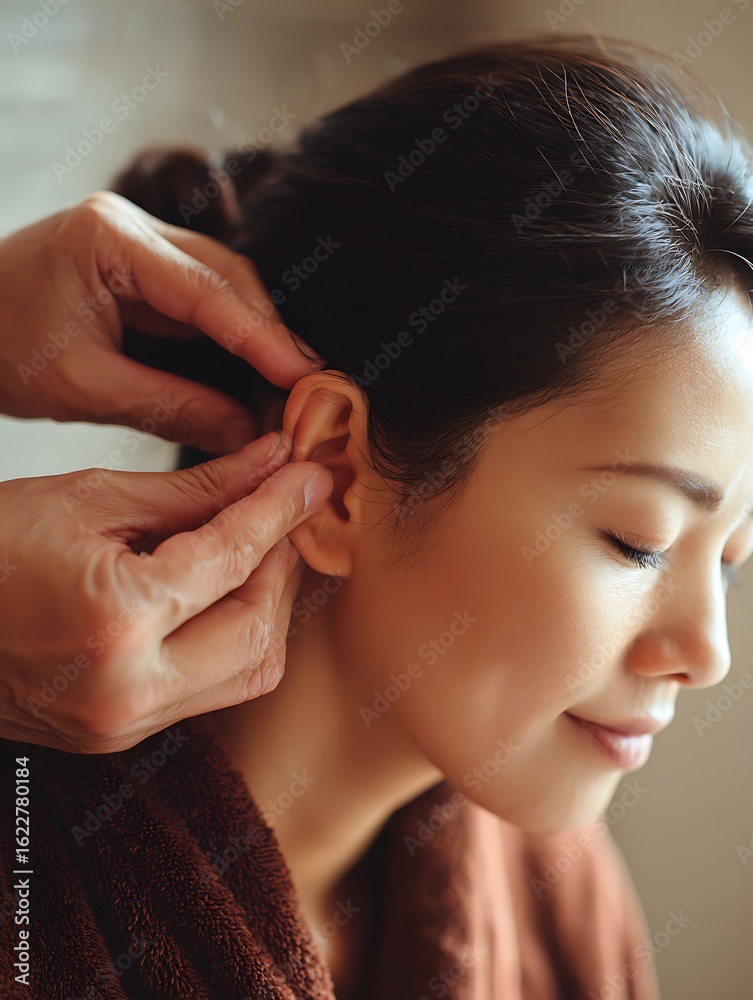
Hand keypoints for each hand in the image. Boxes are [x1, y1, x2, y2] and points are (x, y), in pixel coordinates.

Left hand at [0, 191, 323, 454]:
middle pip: (226, 273)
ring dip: (255, 331)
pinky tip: (252, 367)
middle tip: (308, 385)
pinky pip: (199, 295)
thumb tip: (246, 435)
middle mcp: (130, 226)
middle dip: (269, 331)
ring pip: (220, 281)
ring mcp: (136, 241)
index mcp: (109, 240)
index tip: (304, 377)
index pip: (207, 289)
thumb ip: (172, 406)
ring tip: (290, 382)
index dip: (262, 337)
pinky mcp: (139, 265)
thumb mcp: (84, 388)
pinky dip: (228, 333)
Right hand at [0, 430, 332, 752]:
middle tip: (282, 509)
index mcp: (114, 623)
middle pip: (261, 632)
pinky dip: (233, 636)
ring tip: (253, 547)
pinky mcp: (120, 735)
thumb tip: (268, 465)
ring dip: (267, 606)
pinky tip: (221, 589)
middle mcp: (127, 693)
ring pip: (249, 671)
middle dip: (283, 565)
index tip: (310, 474)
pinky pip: (211, 689)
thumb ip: (193, 490)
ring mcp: (123, 726)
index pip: (234, 559)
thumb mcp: (87, 498)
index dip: (281, 508)